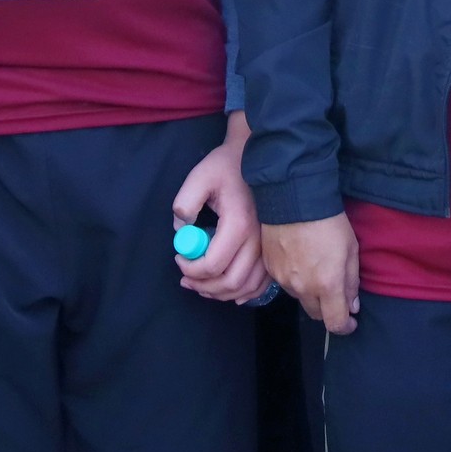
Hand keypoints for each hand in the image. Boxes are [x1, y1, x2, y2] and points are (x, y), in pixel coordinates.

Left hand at [171, 117, 268, 302]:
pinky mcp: (271, 249)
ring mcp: (268, 246)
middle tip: (185, 279)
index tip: (178, 258)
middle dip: (203, 286)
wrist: (258, 158)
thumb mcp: (199, 177)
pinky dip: (245, 292)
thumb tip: (181, 231)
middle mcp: (258, 240)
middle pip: (231, 282)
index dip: (191, 268)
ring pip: (247, 287)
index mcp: (238, 225)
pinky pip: (262, 282)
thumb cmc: (226, 166)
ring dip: (222, 293)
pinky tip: (231, 293)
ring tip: (202, 286)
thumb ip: (185, 203)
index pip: (213, 265)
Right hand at [264, 214, 360, 334]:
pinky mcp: (270, 269)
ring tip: (316, 270)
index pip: (335, 323)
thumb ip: (351, 282)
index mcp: (327, 285)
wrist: (293, 199)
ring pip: (300, 298)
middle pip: (316, 314)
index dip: (345, 326)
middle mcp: (303, 288)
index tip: (351, 321)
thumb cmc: (329, 222)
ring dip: (310, 293)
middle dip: (328, 310)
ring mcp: (283, 280)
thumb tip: (352, 305)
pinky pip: (285, 284)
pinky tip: (300, 261)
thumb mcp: (351, 249)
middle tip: (335, 294)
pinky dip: (295, 279)